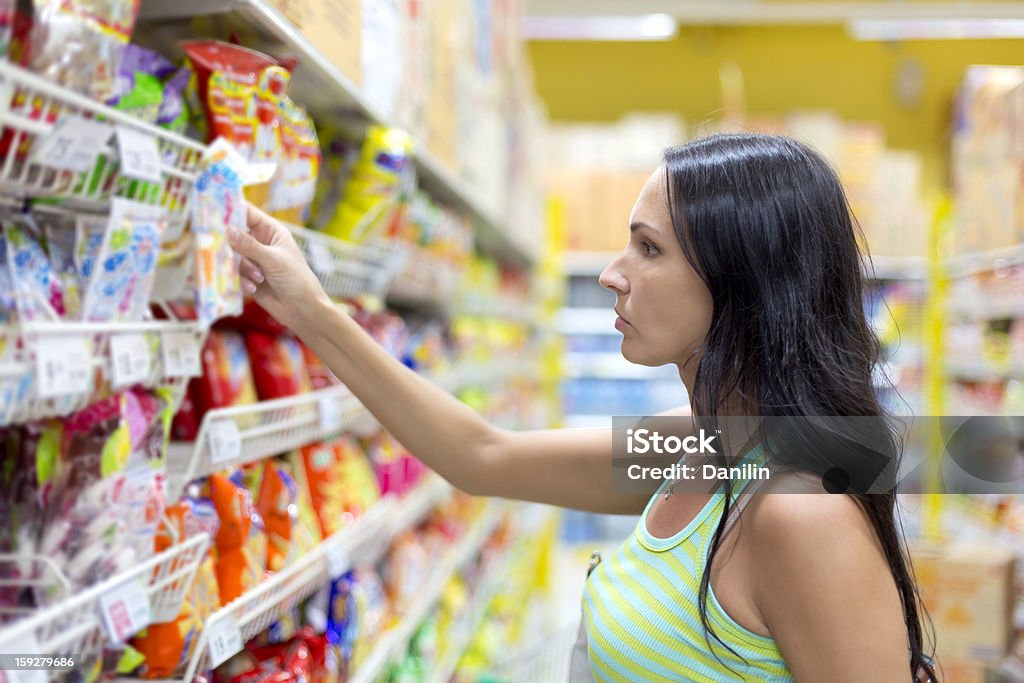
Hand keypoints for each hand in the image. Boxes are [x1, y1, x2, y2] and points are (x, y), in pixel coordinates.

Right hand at [227, 204, 330, 331]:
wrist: (302, 309)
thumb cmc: (296, 279)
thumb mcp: (274, 259)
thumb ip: (249, 245)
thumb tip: (227, 230)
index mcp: (271, 231)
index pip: (247, 213)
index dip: (231, 210)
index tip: (212, 211)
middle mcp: (261, 243)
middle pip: (235, 235)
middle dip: (230, 244)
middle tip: (220, 248)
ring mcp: (254, 260)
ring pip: (233, 256)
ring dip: (243, 268)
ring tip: (258, 278)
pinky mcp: (248, 277)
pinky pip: (235, 273)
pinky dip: (242, 280)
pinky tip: (254, 288)